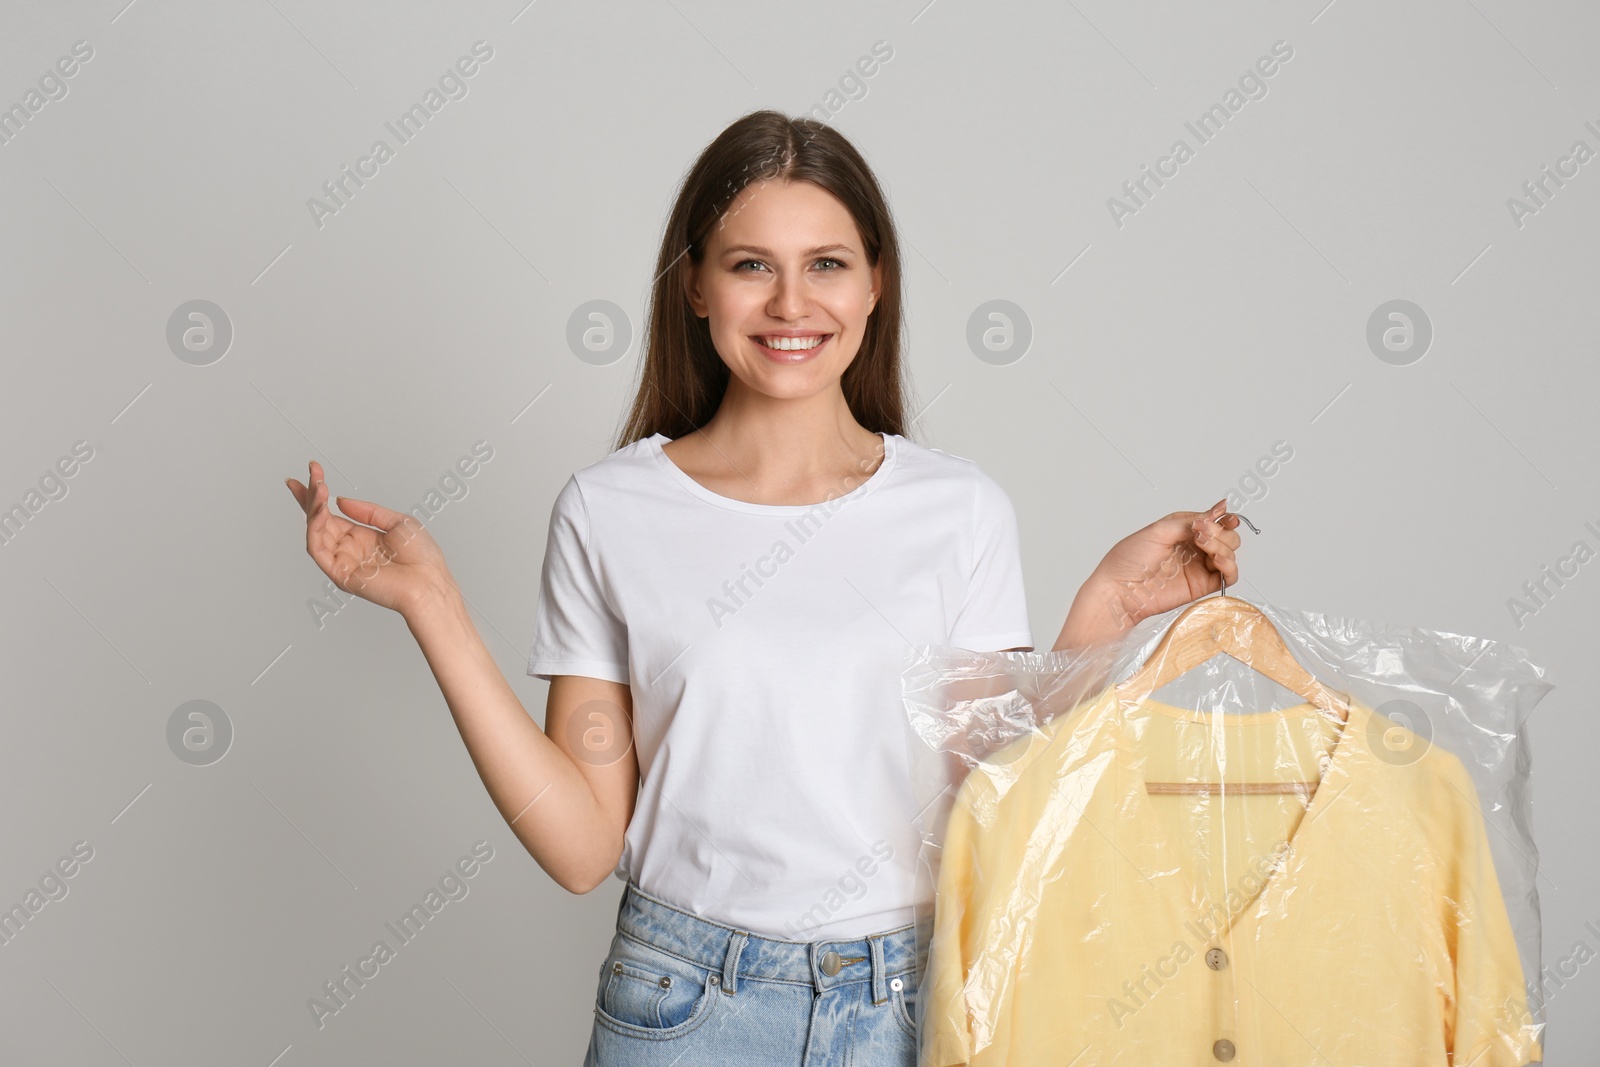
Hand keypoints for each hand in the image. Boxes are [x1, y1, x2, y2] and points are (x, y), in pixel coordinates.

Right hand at [285, 460, 452, 616]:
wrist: (429, 582)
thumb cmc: (421, 557)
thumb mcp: (397, 522)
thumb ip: (368, 511)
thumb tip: (340, 501)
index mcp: (362, 537)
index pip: (332, 514)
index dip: (319, 494)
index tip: (312, 472)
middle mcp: (349, 549)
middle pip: (319, 520)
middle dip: (311, 495)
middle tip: (311, 472)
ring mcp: (343, 561)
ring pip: (316, 531)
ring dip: (314, 507)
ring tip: (319, 487)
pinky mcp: (339, 574)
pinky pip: (318, 549)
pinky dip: (315, 527)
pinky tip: (321, 509)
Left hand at [1087, 498, 1243, 632]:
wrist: (1119, 590)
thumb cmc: (1128, 560)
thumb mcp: (1158, 531)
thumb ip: (1189, 522)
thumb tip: (1216, 510)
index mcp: (1182, 530)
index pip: (1213, 521)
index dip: (1222, 518)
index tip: (1225, 516)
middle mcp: (1193, 548)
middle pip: (1226, 536)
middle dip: (1220, 532)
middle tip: (1202, 534)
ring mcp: (1198, 567)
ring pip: (1229, 553)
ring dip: (1223, 546)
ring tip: (1205, 545)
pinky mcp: (1202, 585)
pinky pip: (1228, 576)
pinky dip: (1230, 567)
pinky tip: (1218, 560)